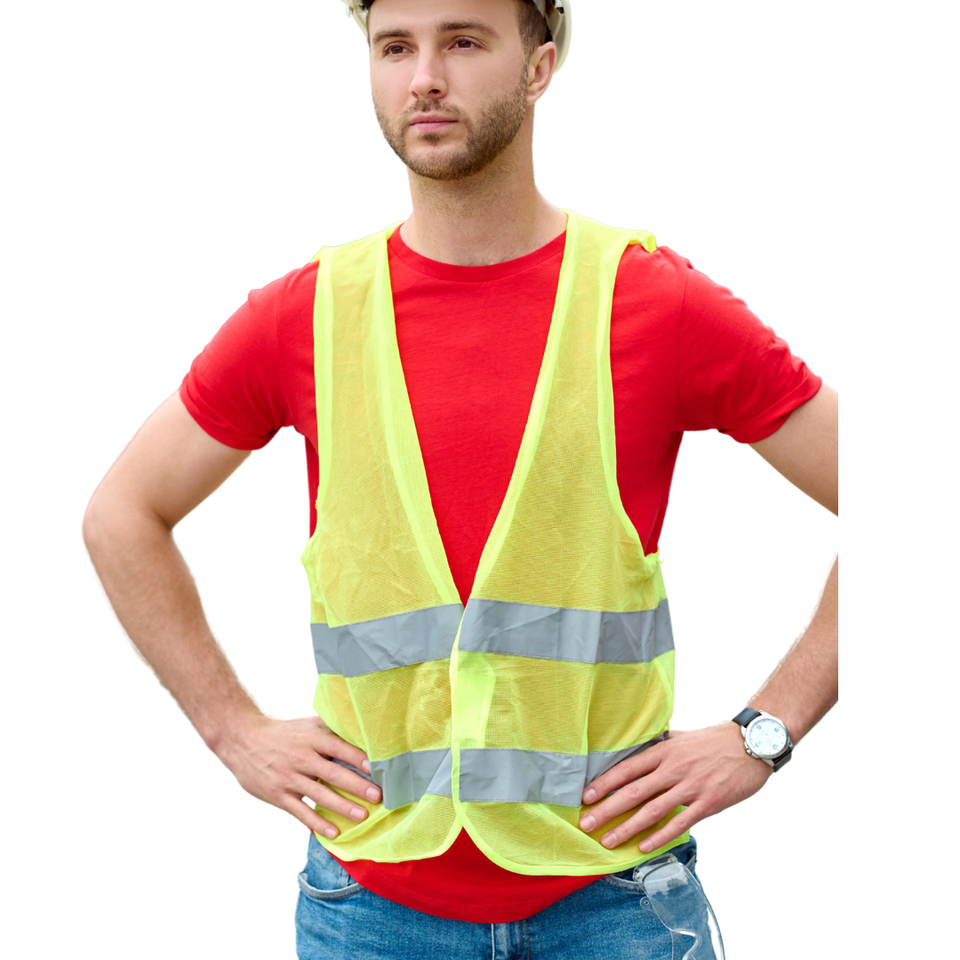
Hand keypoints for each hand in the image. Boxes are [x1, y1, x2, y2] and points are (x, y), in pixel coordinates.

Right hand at [215, 714, 380, 838]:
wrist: (242, 740)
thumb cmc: (283, 732)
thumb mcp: (306, 724)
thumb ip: (331, 728)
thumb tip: (360, 730)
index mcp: (312, 738)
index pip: (340, 747)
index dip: (359, 758)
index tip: (378, 768)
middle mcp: (302, 757)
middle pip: (334, 773)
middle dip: (357, 785)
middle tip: (378, 796)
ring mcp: (289, 777)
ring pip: (320, 794)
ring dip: (342, 806)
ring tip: (362, 816)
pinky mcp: (278, 794)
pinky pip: (300, 811)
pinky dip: (317, 822)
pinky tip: (333, 832)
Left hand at [578, 723, 770, 851]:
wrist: (751, 745)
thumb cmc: (714, 740)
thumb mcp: (681, 737)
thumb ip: (659, 747)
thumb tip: (636, 752)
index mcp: (664, 751)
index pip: (627, 768)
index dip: (604, 783)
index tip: (585, 797)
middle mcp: (673, 768)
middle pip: (633, 792)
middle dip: (607, 810)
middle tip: (586, 824)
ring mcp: (690, 787)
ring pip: (652, 811)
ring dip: (627, 828)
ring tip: (608, 841)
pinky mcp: (708, 803)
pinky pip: (679, 822)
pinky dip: (659, 835)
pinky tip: (643, 846)